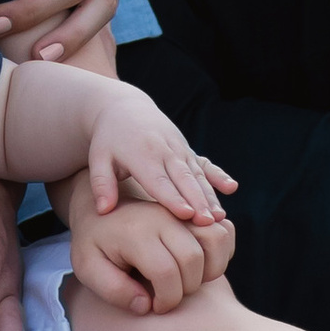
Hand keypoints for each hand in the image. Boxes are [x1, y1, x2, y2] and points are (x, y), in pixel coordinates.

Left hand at [68, 188, 237, 317]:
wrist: (100, 208)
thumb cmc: (94, 245)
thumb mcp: (88, 269)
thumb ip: (113, 290)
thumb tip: (146, 305)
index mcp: (134, 232)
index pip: (164, 271)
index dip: (166, 299)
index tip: (156, 308)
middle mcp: (161, 215)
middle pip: (193, 258)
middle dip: (187, 288)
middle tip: (170, 296)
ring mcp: (181, 211)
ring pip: (215, 240)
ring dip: (209, 271)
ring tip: (187, 282)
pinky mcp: (194, 212)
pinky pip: (223, 230)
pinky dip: (221, 253)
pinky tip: (201, 268)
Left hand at [80, 85, 232, 227]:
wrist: (125, 107)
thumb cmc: (108, 139)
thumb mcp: (98, 158)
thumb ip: (101, 183)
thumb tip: (103, 210)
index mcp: (141, 155)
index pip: (159, 181)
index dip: (173, 198)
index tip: (186, 214)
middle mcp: (164, 151)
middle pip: (183, 179)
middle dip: (198, 201)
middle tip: (208, 222)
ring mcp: (178, 149)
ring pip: (197, 175)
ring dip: (209, 196)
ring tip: (219, 217)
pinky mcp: (187, 149)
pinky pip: (205, 163)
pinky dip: (218, 175)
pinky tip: (231, 188)